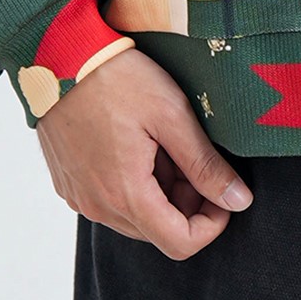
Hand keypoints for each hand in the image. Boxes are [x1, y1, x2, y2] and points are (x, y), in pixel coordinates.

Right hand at [36, 47, 251, 260]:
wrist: (61, 55)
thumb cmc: (118, 79)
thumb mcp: (171, 114)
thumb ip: (205, 164)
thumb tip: (239, 200)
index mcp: (125, 194)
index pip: (179, 243)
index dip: (212, 225)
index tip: (224, 192)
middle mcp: (98, 207)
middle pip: (158, 229)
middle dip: (188, 201)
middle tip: (194, 153)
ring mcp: (80, 197)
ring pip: (136, 215)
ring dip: (161, 190)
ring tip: (164, 141)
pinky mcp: (71, 183)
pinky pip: (111, 199)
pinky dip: (135, 182)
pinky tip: (139, 141)